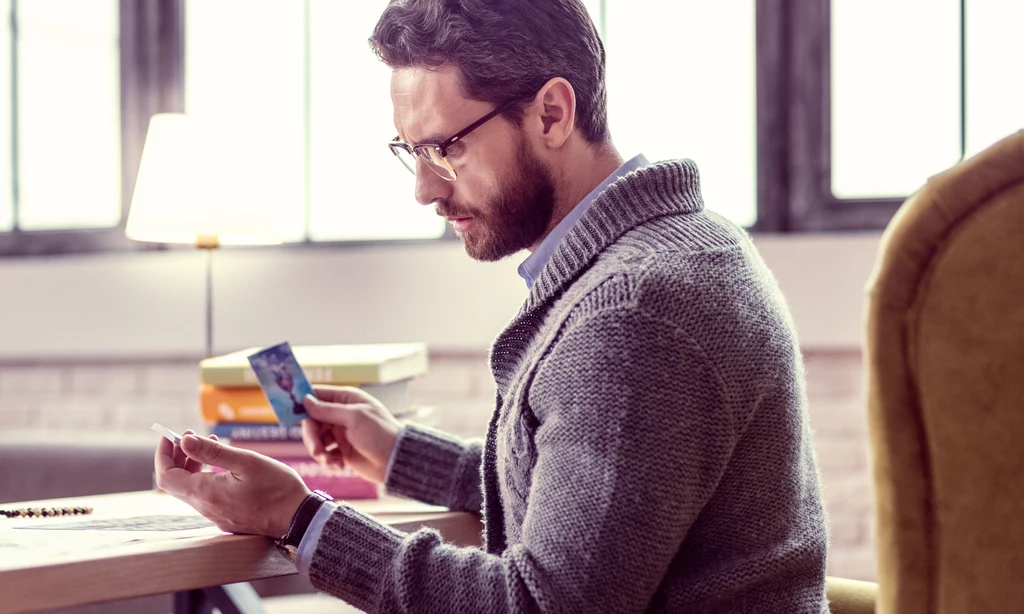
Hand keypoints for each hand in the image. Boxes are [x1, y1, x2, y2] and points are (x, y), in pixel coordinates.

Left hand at [154, 430, 310, 537]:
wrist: (298, 518)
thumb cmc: (276, 487)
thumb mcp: (246, 462)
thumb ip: (212, 452)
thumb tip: (184, 441)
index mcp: (206, 493)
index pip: (166, 477)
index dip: (163, 455)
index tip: (170, 436)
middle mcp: (206, 508)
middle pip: (176, 483)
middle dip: (178, 457)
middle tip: (190, 436)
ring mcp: (216, 516)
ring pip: (191, 490)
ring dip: (192, 466)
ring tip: (210, 444)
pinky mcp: (227, 518)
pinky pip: (205, 497)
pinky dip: (205, 477)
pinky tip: (222, 466)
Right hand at [302, 386, 401, 483]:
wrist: (395, 461)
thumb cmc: (380, 434)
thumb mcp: (354, 418)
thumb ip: (328, 410)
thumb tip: (305, 400)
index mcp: (346, 399)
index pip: (317, 395)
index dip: (303, 403)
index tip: (289, 414)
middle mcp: (342, 414)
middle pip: (312, 420)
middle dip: (311, 437)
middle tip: (317, 451)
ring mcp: (341, 432)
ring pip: (316, 438)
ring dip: (319, 451)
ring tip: (330, 462)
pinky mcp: (342, 450)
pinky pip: (324, 453)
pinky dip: (328, 460)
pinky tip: (339, 466)